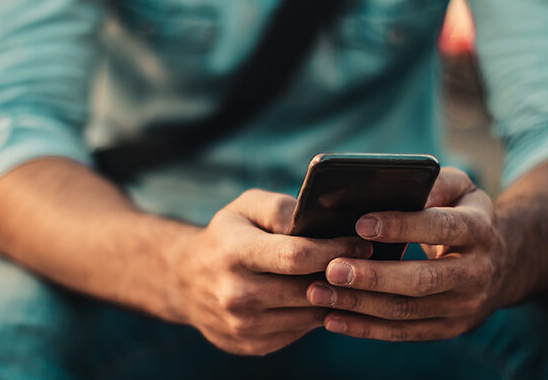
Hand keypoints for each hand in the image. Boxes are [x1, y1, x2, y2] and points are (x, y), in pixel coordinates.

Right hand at [171, 189, 370, 354]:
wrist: (186, 280)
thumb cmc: (226, 236)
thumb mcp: (245, 207)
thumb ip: (281, 208)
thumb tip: (317, 221)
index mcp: (235, 253)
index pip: (297, 256)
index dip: (335, 250)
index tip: (362, 244)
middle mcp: (236, 294)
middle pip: (308, 289)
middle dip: (343, 276)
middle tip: (368, 263)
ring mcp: (243, 325)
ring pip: (309, 315)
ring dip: (335, 298)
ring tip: (350, 279)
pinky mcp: (251, 345)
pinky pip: (299, 331)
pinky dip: (314, 314)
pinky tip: (320, 297)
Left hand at [306, 167, 508, 340]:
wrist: (498, 262)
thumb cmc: (459, 213)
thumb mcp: (457, 188)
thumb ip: (433, 183)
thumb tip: (400, 186)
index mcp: (477, 229)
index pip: (440, 227)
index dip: (401, 226)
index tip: (360, 224)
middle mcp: (476, 272)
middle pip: (422, 279)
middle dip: (374, 276)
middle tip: (331, 268)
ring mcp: (463, 306)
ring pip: (407, 310)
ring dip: (359, 304)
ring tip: (318, 293)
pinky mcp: (447, 327)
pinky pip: (402, 331)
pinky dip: (365, 328)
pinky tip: (332, 319)